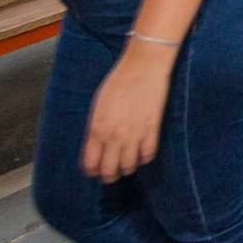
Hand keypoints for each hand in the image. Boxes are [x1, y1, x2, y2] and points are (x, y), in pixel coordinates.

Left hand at [82, 45, 172, 182]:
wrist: (143, 66)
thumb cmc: (118, 81)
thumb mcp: (98, 106)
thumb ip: (96, 128)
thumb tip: (97, 145)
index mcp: (96, 130)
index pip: (90, 164)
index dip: (91, 171)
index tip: (94, 171)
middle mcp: (113, 137)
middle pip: (109, 171)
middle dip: (108, 176)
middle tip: (110, 174)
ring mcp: (134, 135)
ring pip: (129, 167)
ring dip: (126, 168)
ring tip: (127, 165)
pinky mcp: (152, 130)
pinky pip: (148, 155)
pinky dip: (144, 158)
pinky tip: (142, 153)